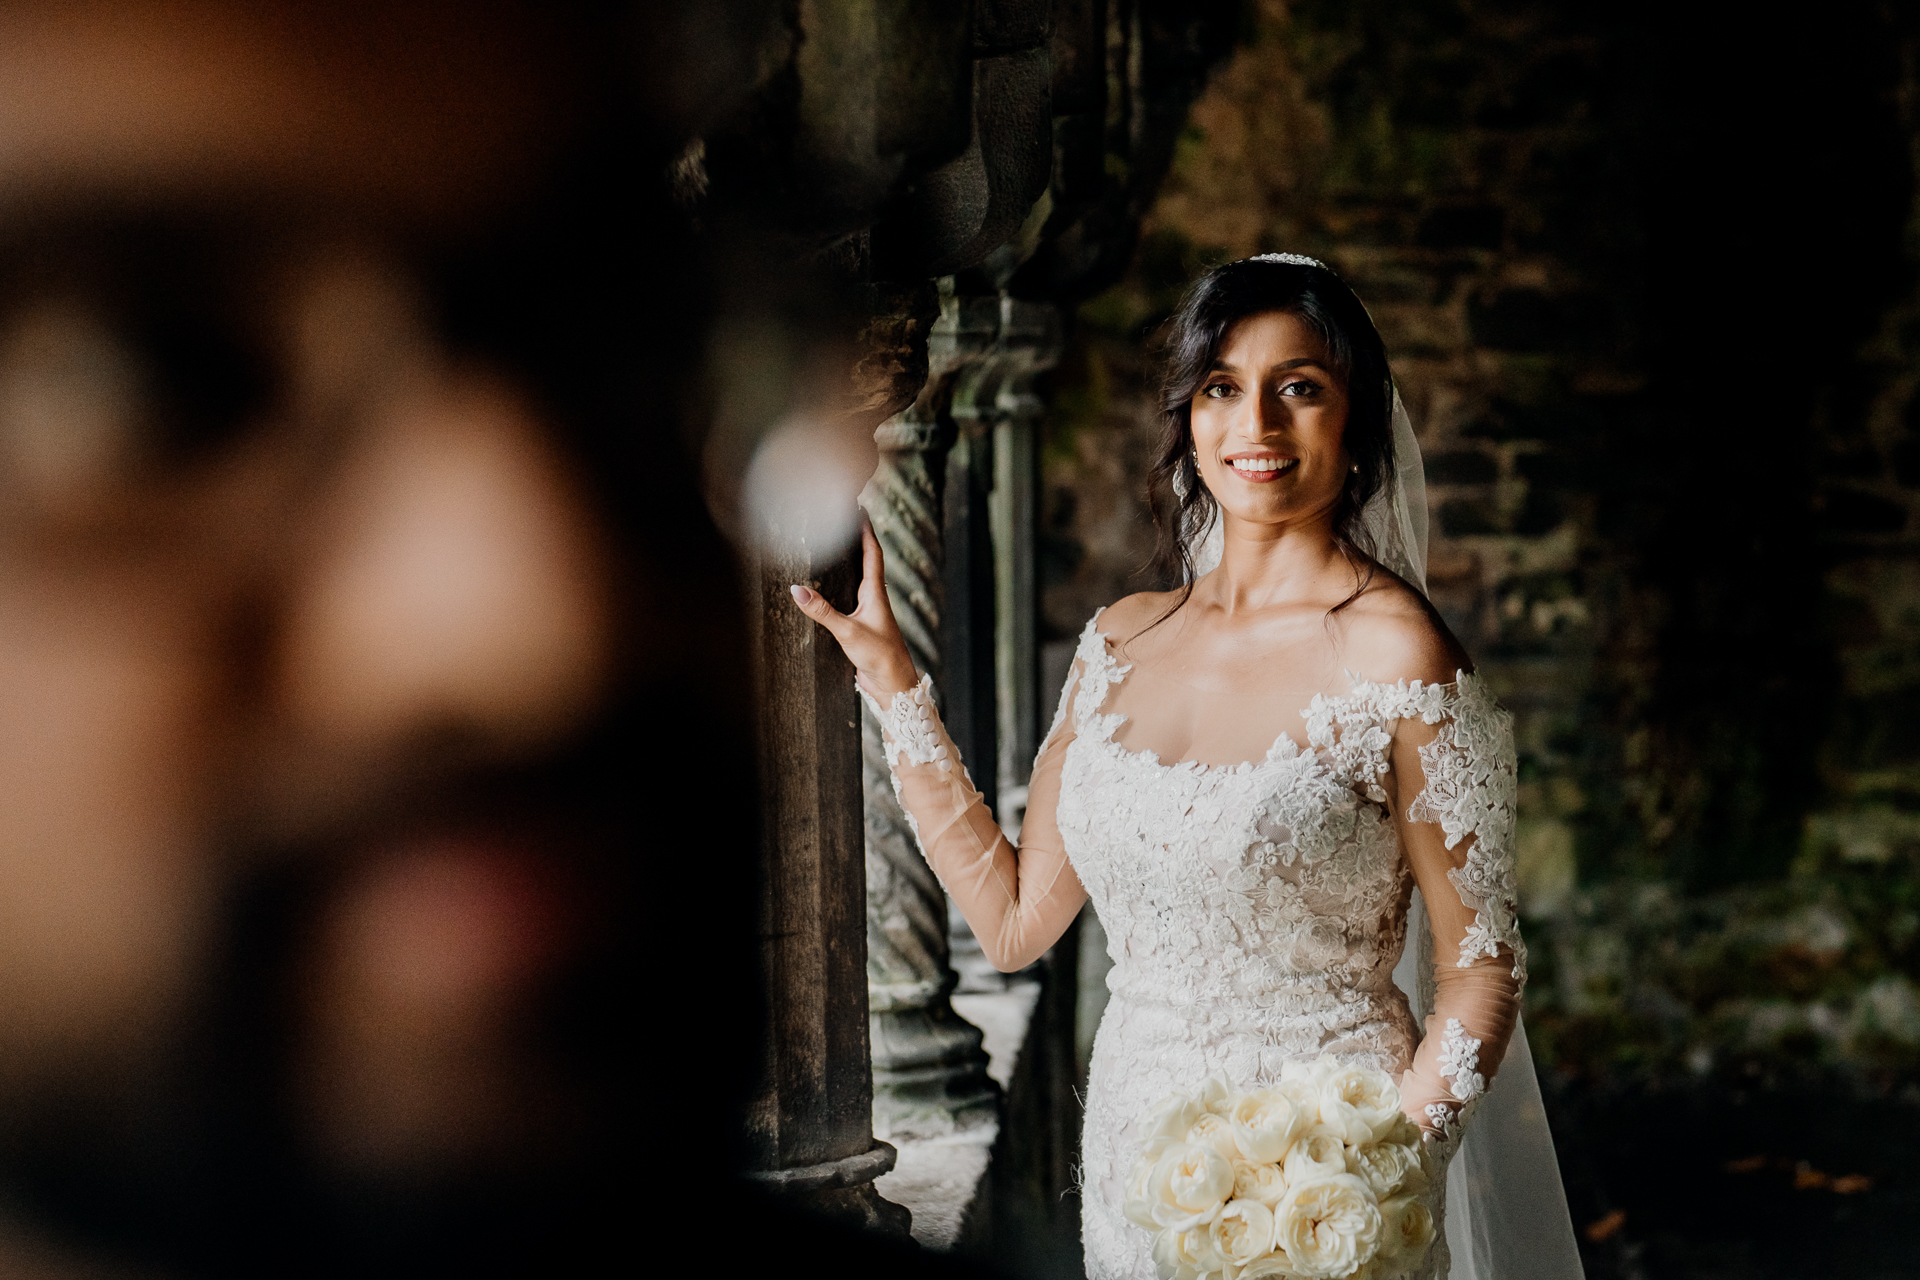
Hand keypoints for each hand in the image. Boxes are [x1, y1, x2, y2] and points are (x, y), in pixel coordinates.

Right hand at [789, 520, 918, 698]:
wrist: (895, 685)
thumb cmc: (880, 656)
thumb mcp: (848, 632)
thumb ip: (822, 611)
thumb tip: (796, 589)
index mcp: (877, 594)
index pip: (873, 554)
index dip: (866, 532)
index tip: (860, 511)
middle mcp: (875, 600)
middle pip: (868, 563)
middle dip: (859, 541)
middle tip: (848, 522)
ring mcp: (870, 614)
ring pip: (861, 581)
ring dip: (853, 564)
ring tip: (839, 547)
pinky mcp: (863, 628)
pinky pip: (852, 600)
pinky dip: (844, 588)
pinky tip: (833, 590)